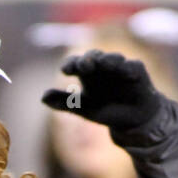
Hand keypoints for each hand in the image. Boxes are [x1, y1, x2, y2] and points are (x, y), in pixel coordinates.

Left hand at [41, 50, 160, 131]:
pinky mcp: (136, 69)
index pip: (75, 64)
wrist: (133, 120)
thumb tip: (42, 97)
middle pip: (93, 57)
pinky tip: (126, 70)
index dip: (70, 65)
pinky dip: (128, 68)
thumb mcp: (84, 109)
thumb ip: (64, 103)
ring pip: (112, 59)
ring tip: (104, 63)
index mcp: (86, 74)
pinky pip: (131, 66)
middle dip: (89, 60)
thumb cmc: (107, 111)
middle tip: (85, 64)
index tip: (65, 70)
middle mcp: (101, 66)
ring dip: (108, 60)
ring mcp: (118, 66)